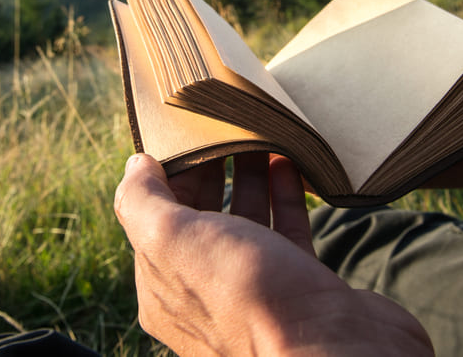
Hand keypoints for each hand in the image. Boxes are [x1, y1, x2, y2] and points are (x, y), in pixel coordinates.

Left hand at [114, 153, 432, 355]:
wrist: (328, 346)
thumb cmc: (244, 293)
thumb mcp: (173, 239)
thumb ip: (143, 201)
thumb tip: (134, 166)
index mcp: (164, 286)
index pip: (153, 220)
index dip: (165, 175)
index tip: (181, 133)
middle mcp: (206, 290)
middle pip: (200, 218)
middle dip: (208, 171)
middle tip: (220, 127)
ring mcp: (255, 288)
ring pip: (244, 221)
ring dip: (247, 176)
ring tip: (254, 134)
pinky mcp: (298, 284)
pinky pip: (285, 230)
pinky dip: (283, 193)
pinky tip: (286, 160)